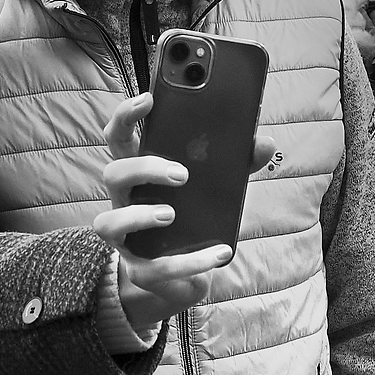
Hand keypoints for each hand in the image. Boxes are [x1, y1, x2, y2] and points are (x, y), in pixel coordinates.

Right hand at [93, 93, 277, 326]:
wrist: (187, 276)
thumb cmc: (194, 218)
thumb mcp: (217, 187)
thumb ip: (236, 163)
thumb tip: (264, 142)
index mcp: (139, 173)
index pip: (119, 137)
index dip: (126, 116)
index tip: (149, 99)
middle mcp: (124, 202)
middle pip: (114, 173)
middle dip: (144, 168)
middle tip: (182, 173)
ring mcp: (125, 238)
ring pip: (111, 222)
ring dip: (141, 215)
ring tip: (171, 213)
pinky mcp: (139, 270)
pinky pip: (155, 268)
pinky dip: (190, 261)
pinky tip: (220, 253)